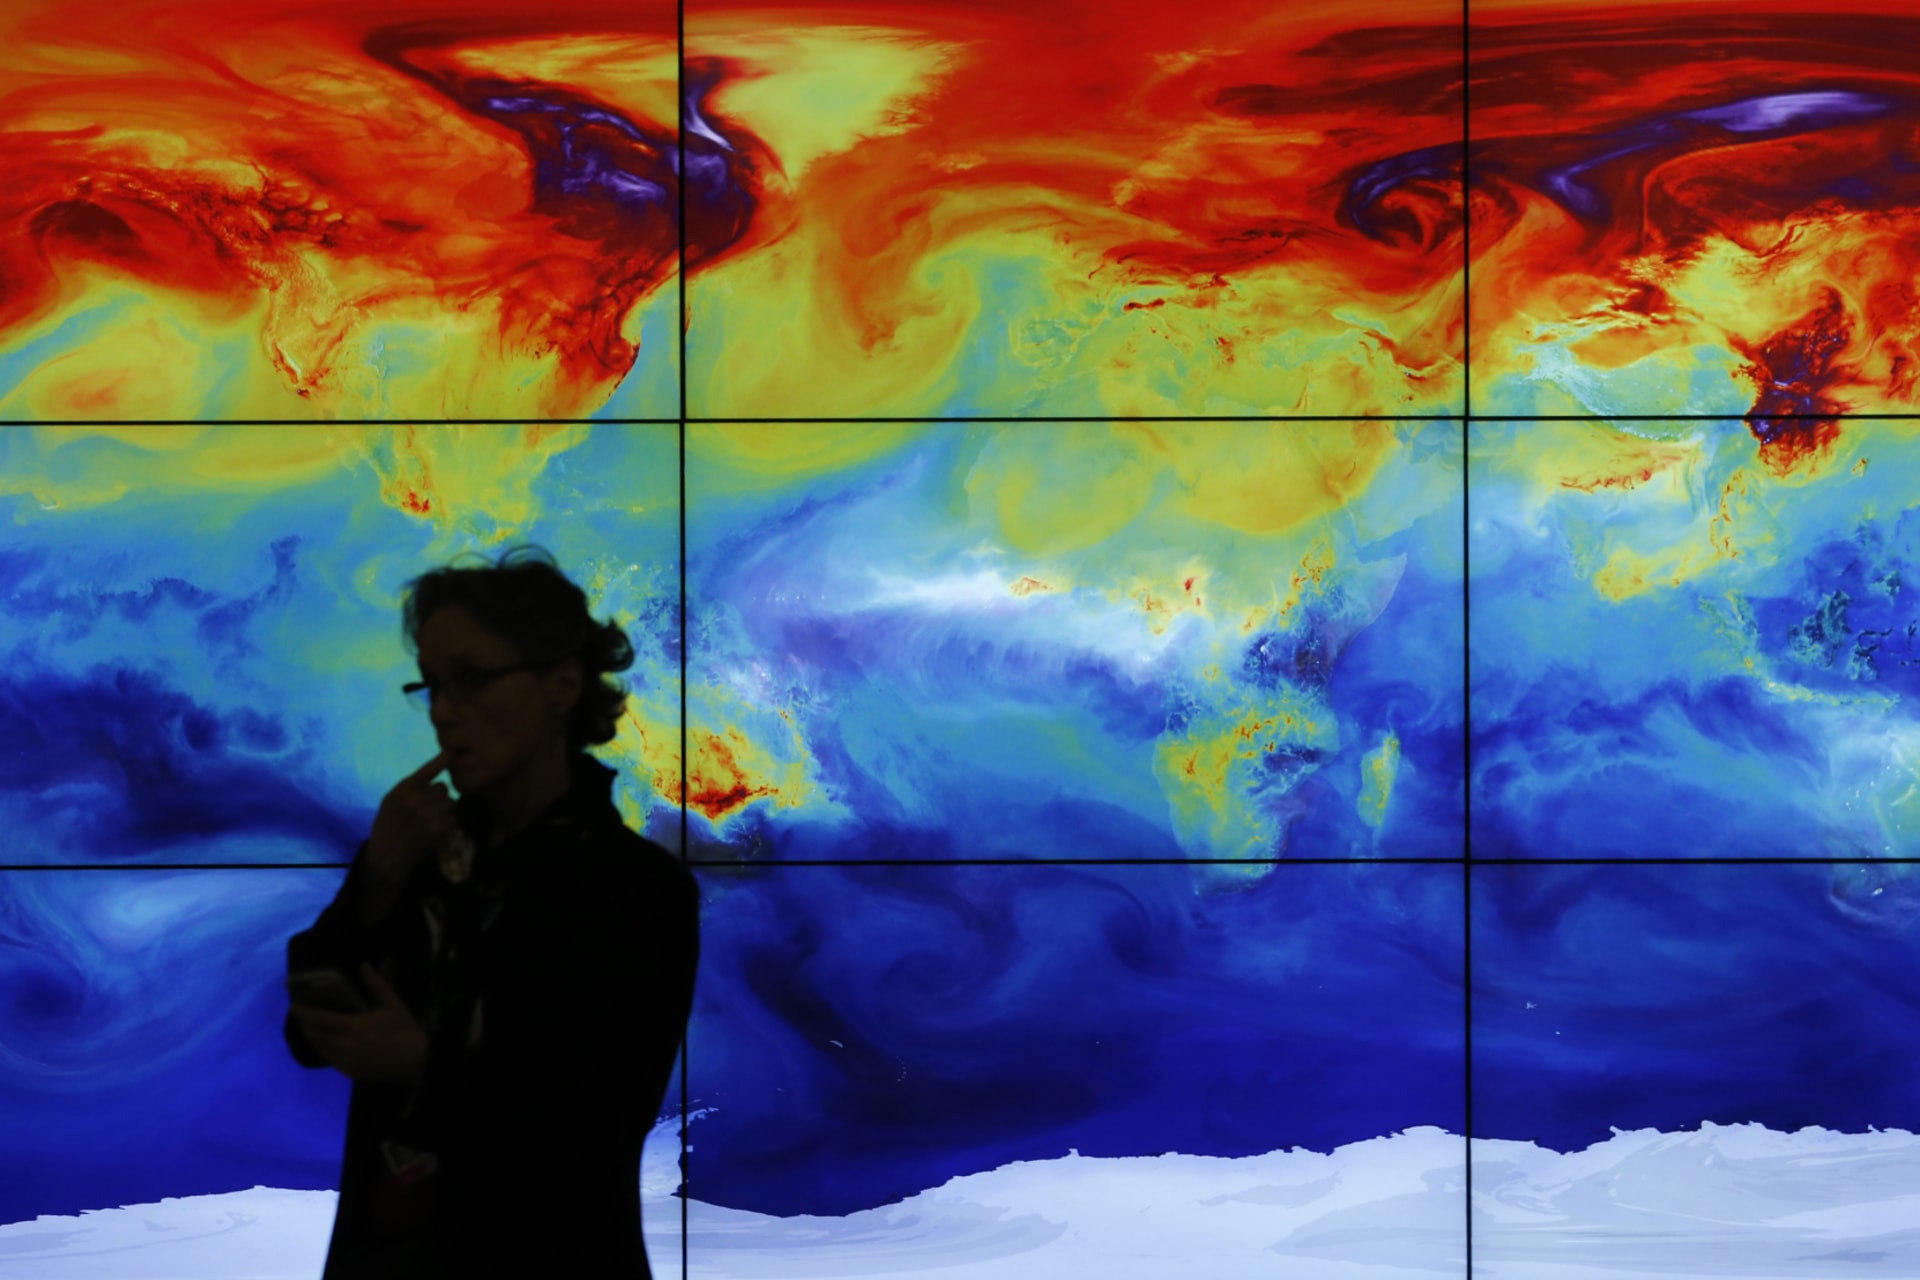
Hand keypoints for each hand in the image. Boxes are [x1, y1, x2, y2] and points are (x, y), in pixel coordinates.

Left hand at [291, 963, 428, 1083]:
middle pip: (316, 1035)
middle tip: (302, 1016)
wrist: (418, 1061)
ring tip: (310, 1028)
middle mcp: (346, 1045)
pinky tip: (325, 1044)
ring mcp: (347, 1061)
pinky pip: (330, 1061)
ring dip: (313, 1038)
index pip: (321, 1019)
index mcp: (355, 1026)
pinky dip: (324, 1051)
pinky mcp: (351, 1072)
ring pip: (321, 1049)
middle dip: (306, 1025)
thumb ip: (377, 984)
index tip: (293, 1006)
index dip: (304, 1013)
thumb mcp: (393, 1004)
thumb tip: (364, 965)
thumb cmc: (406, 1030)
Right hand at [367, 751, 454, 884]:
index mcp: (402, 790)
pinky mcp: (438, 831)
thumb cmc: (388, 824)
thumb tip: (434, 769)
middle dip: (439, 796)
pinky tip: (435, 830)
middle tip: (429, 806)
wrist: (387, 855)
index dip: (440, 761)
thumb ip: (410, 787)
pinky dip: (447, 824)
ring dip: (445, 810)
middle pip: (444, 788)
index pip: (426, 771)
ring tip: (431, 818)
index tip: (450, 753)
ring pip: (451, 803)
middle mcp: (415, 801)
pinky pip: (453, 819)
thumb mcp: (390, 800)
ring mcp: (428, 816)